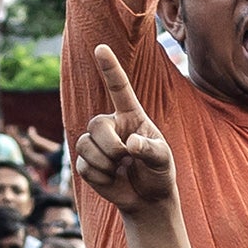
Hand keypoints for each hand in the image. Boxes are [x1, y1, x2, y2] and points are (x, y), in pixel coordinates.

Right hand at [68, 49, 174, 215]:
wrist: (148, 199)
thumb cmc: (158, 172)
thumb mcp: (163, 159)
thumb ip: (151, 149)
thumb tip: (130, 143)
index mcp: (131, 116)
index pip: (119, 88)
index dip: (110, 68)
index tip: (100, 48)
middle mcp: (111, 124)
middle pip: (96, 124)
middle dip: (111, 146)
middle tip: (125, 158)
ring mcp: (96, 143)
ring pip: (85, 145)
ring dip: (106, 163)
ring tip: (121, 169)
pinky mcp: (86, 162)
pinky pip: (83, 165)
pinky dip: (100, 177)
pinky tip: (112, 179)